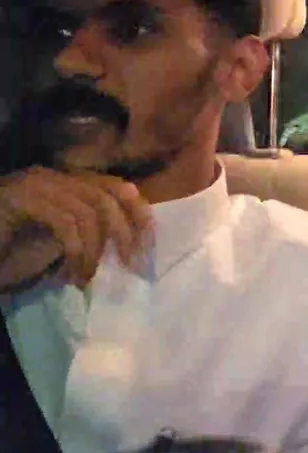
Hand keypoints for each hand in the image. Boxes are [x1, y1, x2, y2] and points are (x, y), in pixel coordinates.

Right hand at [0, 167, 153, 288]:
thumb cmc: (12, 255)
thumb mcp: (64, 244)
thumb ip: (93, 233)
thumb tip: (133, 243)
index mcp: (68, 182)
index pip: (118, 188)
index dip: (140, 215)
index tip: (148, 246)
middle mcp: (53, 175)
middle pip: (108, 196)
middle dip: (125, 233)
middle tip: (131, 267)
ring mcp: (35, 183)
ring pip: (89, 210)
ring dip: (95, 250)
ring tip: (87, 277)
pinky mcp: (20, 197)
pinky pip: (66, 222)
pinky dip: (77, 251)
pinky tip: (72, 274)